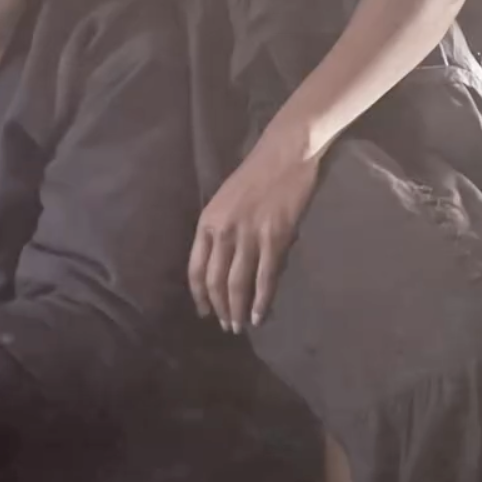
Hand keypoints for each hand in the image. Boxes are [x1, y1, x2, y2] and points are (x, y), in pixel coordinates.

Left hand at [188, 135, 319, 330]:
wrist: (285, 154)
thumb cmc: (255, 174)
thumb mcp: (224, 200)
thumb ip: (219, 229)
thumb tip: (221, 262)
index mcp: (207, 221)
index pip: (196, 268)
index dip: (199, 295)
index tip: (204, 311)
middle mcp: (224, 232)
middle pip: (215, 281)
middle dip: (219, 308)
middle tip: (226, 326)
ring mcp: (249, 236)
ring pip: (238, 284)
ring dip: (238, 310)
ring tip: (241, 326)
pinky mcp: (275, 238)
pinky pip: (265, 278)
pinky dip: (262, 301)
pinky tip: (261, 315)